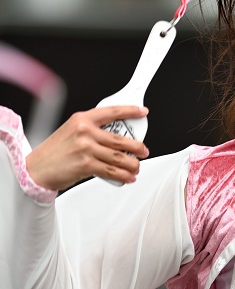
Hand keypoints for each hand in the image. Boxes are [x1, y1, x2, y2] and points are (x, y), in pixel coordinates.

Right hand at [25, 106, 149, 191]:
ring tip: (136, 167)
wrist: (37, 168)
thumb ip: (91, 131)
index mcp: (82, 119)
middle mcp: (85, 132)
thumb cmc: (55, 151)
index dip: (130, 111)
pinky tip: (128, 177)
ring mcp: (86, 148)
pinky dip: (123, 176)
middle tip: (143, 151)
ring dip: (132, 164)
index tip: (141, 112)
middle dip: (137, 147)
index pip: (111, 112)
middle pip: (120, 138)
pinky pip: (111, 171)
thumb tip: (116, 138)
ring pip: (119, 157)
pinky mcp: (86, 165)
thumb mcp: (71, 131)